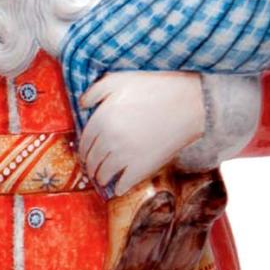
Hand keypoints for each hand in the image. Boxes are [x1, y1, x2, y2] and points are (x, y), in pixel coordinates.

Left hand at [77, 72, 204, 193]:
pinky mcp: (142, 167)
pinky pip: (124, 184)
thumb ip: (95, 91)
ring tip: (102, 179)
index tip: (85, 154)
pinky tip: (118, 189)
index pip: (84, 141)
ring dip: (100, 179)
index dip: (83, 150)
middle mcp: (109, 140)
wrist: (187, 103)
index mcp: (102, 119)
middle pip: (92, 160)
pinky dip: (119, 189)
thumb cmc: (154, 88)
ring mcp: (125, 156)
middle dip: (90, 166)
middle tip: (91, 169)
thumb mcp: (119, 80)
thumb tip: (82, 105)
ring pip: (104, 174)